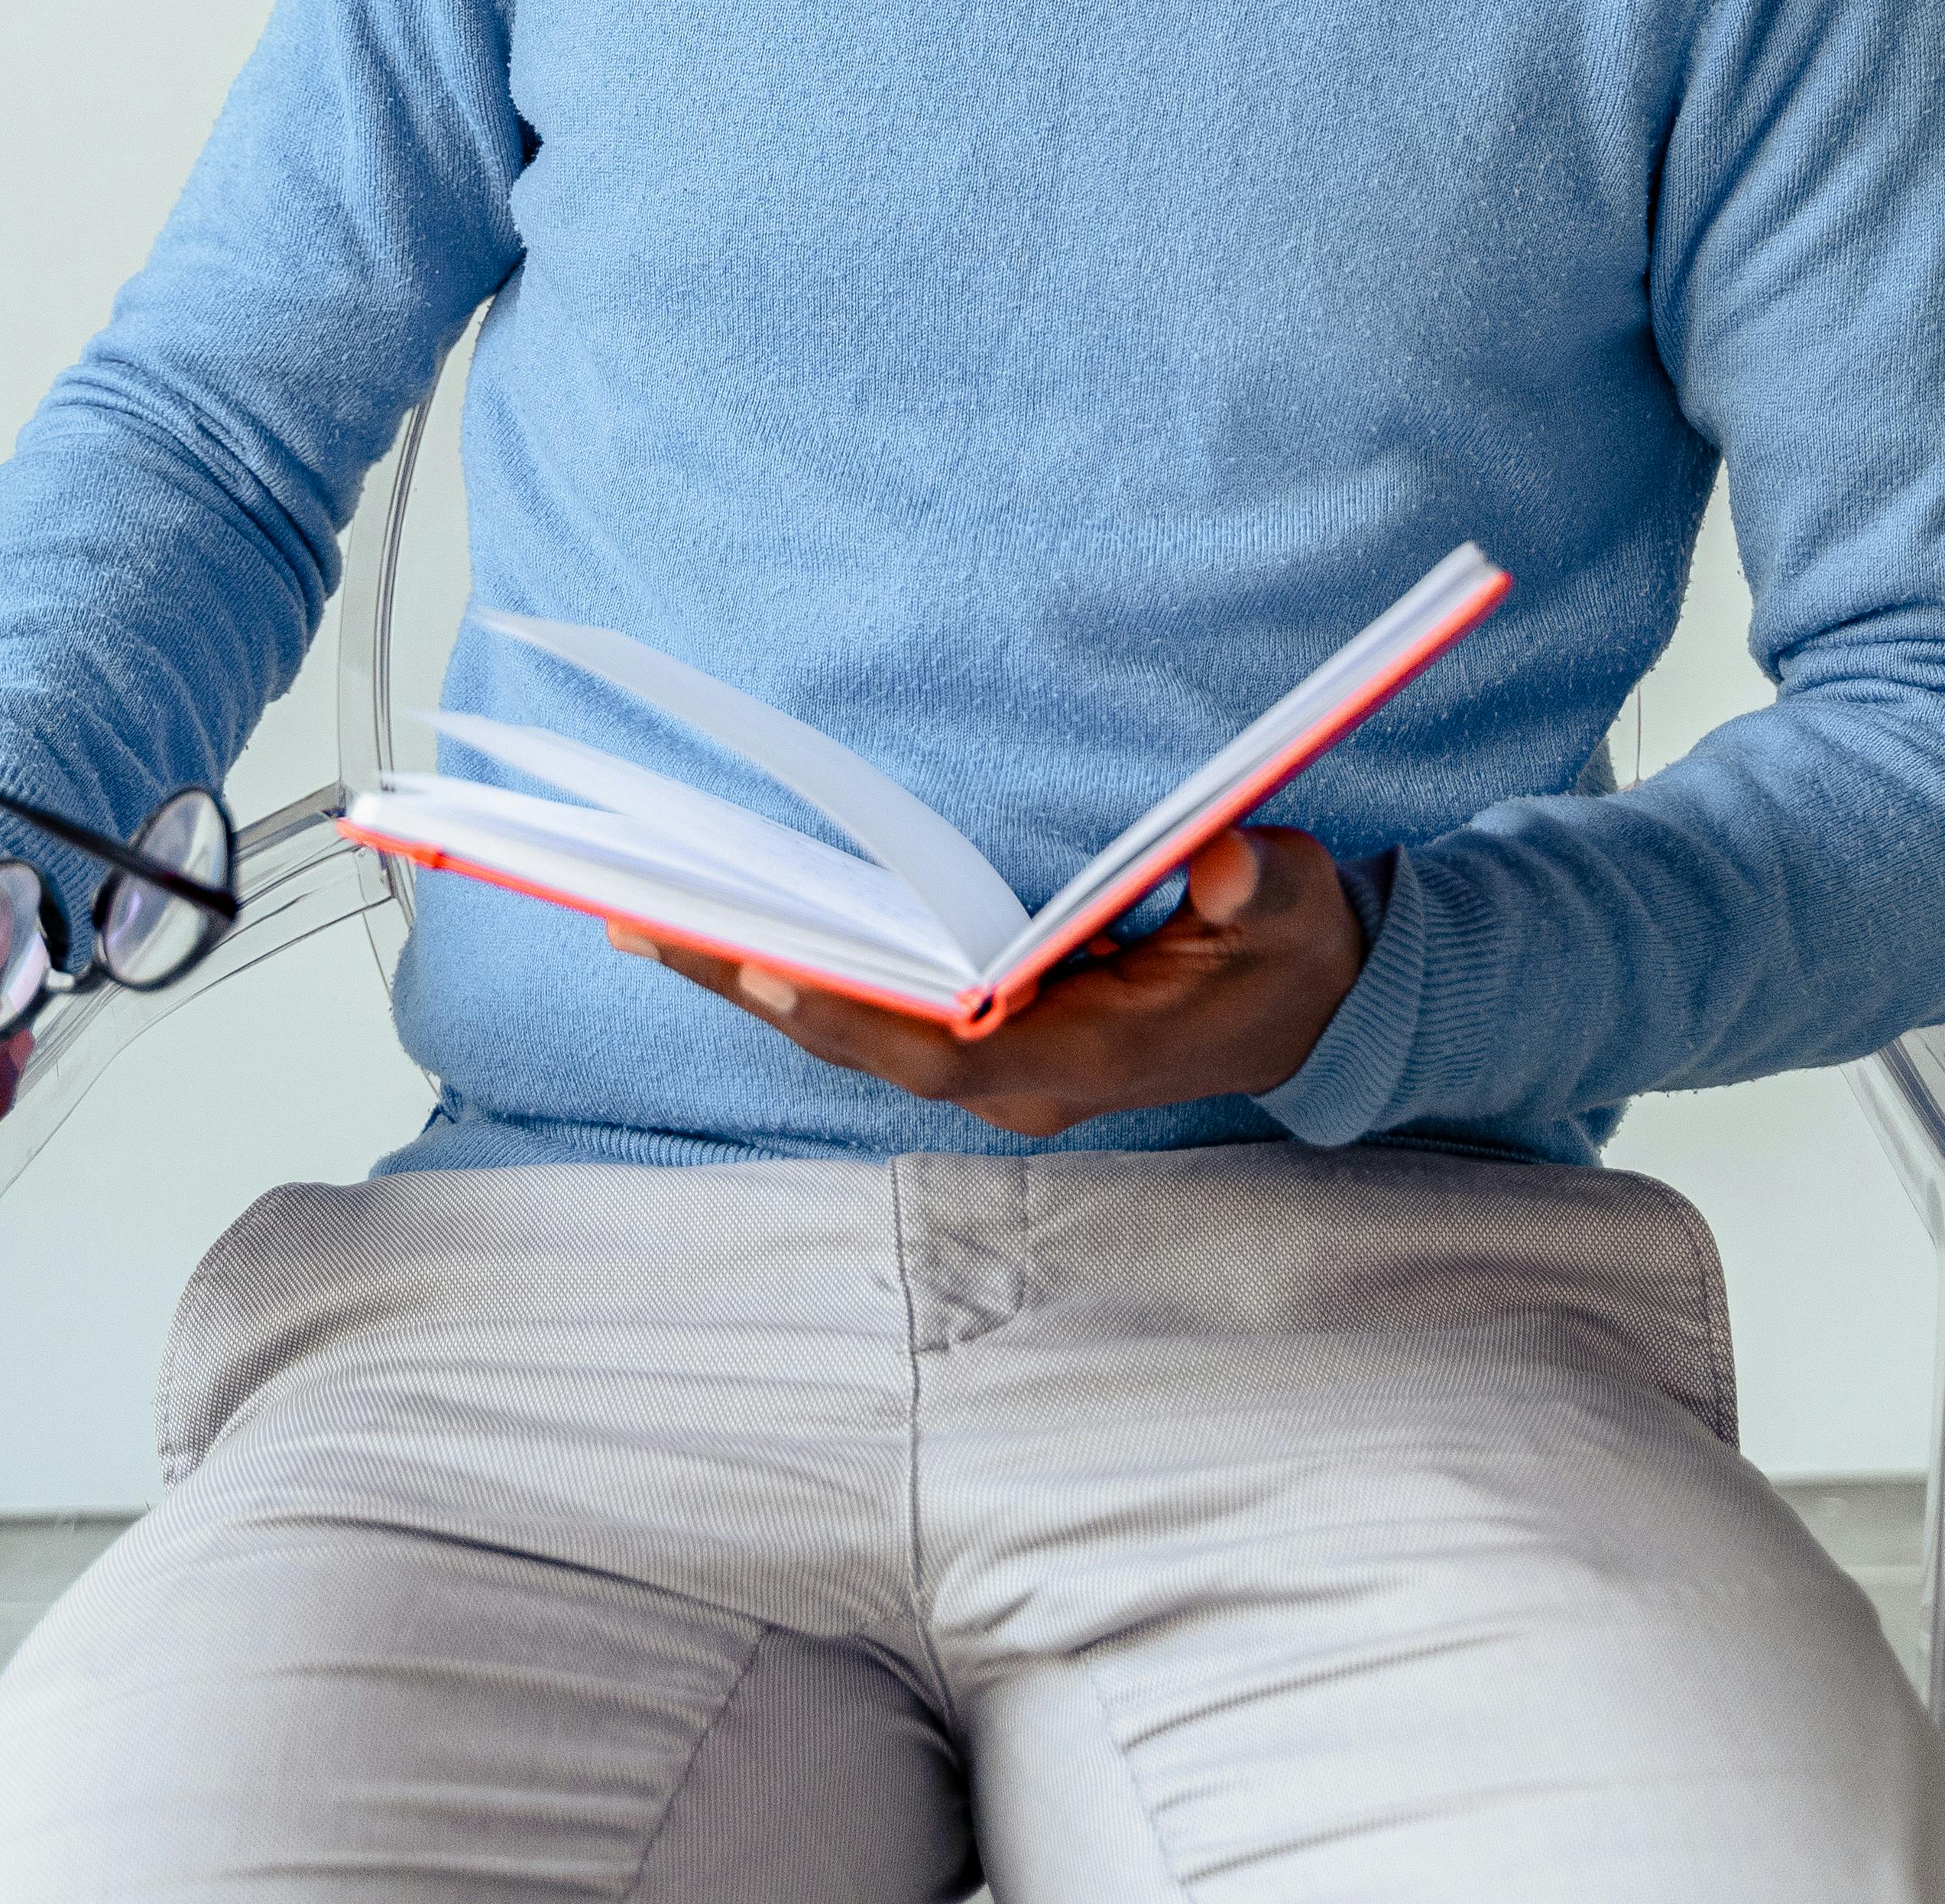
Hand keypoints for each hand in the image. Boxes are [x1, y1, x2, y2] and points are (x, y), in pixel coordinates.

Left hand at [609, 824, 1366, 1137]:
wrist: (1306, 1007)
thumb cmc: (1290, 951)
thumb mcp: (1293, 910)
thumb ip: (1260, 888)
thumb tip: (1224, 865)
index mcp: (1083, 1058)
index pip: (948, 1050)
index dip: (855, 1015)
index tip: (765, 969)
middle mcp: (1018, 1079)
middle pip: (865, 1041)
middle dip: (752, 984)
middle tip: (639, 922)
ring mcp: (995, 1065)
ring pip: (851, 1031)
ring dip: (748, 978)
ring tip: (638, 919)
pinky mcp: (982, 1038)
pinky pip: (867, 1012)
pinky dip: (793, 972)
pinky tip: (719, 934)